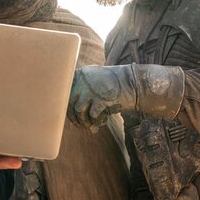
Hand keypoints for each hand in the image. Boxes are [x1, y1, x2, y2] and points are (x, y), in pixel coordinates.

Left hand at [68, 64, 184, 127]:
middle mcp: (84, 80)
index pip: (65, 92)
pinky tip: (101, 123)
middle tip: (80, 125)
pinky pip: (93, 115)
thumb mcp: (95, 83)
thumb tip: (74, 114)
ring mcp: (93, 89)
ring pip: (79, 110)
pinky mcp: (102, 98)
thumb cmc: (113, 86)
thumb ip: (83, 95)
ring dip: (83, 121)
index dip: (67, 107)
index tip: (71, 116)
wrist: (133, 83)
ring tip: (89, 126)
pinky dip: (96, 122)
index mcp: (80, 74)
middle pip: (71, 102)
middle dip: (74, 117)